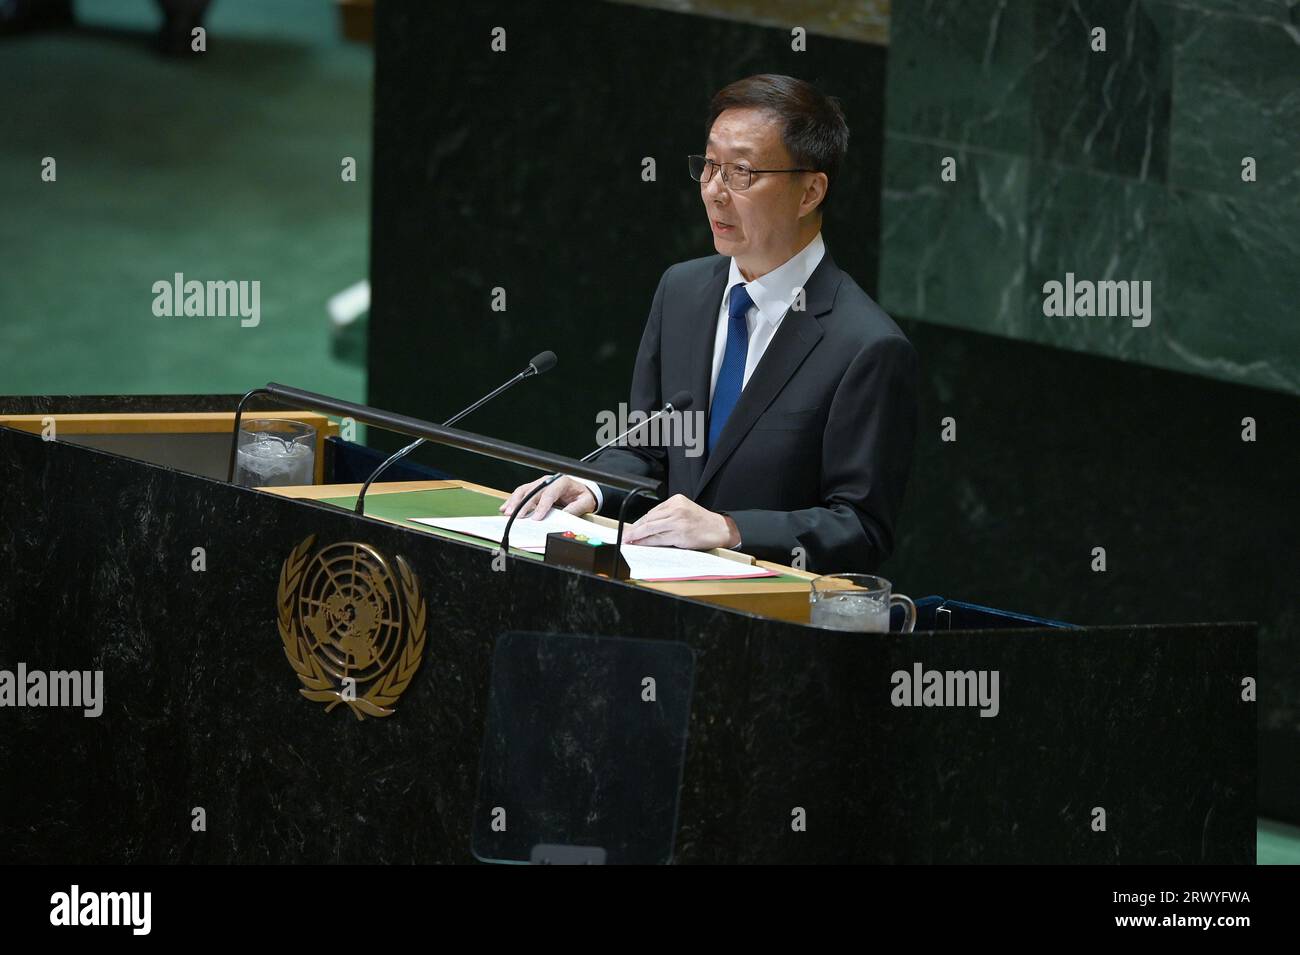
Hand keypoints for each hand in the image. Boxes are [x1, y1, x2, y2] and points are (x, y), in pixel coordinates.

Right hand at [499, 475, 596, 519]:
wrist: (582, 489)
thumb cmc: (583, 495)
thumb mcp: (585, 502)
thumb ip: (575, 509)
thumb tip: (564, 516)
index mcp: (562, 482)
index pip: (549, 493)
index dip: (542, 506)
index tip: (536, 518)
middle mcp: (548, 481)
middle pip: (532, 491)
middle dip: (523, 504)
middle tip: (516, 516)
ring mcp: (540, 484)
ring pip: (524, 490)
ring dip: (514, 502)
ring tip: (507, 513)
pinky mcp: (535, 489)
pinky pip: (522, 493)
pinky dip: (512, 501)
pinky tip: (505, 508)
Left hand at [622, 494, 739, 549]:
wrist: (720, 529)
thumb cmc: (702, 522)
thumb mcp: (684, 510)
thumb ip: (668, 515)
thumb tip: (647, 525)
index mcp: (676, 500)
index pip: (652, 512)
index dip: (639, 521)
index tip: (630, 527)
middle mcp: (676, 509)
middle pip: (649, 519)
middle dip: (635, 528)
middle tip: (625, 535)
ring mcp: (678, 522)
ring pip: (652, 529)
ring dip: (638, 536)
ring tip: (629, 540)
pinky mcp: (680, 535)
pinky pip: (659, 539)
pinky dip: (648, 542)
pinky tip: (641, 544)